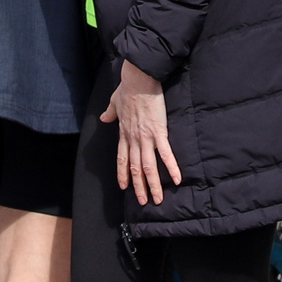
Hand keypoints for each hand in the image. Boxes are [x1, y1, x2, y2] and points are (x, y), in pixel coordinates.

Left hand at [103, 59, 182, 204]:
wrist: (139, 79)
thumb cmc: (128, 88)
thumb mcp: (114, 102)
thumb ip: (110, 113)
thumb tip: (104, 118)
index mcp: (124, 133)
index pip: (122, 159)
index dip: (123, 174)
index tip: (124, 186)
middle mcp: (134, 139)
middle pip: (135, 168)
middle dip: (139, 187)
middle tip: (143, 201)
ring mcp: (146, 137)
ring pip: (148, 167)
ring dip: (153, 184)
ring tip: (158, 198)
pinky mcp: (159, 132)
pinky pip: (166, 154)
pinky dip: (171, 168)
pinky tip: (177, 179)